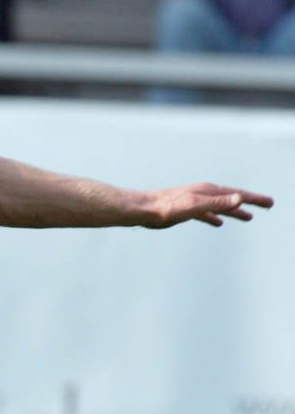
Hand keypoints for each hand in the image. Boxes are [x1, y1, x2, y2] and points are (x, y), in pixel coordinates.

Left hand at [139, 183, 272, 227]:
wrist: (144, 210)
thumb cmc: (167, 208)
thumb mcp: (195, 206)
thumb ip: (217, 203)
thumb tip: (239, 198)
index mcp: (209, 191)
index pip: (238, 195)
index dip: (255, 199)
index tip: (269, 203)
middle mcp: (204, 194)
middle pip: (232, 198)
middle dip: (250, 202)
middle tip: (267, 206)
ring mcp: (195, 201)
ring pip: (220, 207)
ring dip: (235, 211)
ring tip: (247, 217)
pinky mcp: (186, 210)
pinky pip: (206, 214)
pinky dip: (215, 217)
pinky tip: (218, 223)